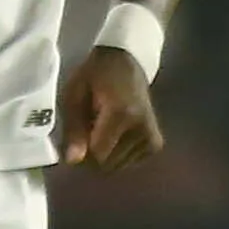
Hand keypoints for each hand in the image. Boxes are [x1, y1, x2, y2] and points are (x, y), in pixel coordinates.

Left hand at [57, 46, 161, 171]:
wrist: (127, 61)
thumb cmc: (96, 75)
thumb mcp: (75, 95)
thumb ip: (73, 129)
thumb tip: (72, 161)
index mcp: (122, 113)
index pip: (97, 155)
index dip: (80, 153)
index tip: (74, 138)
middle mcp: (142, 128)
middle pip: (107, 164)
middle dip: (91, 156)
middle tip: (86, 132)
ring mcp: (152, 138)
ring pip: (117, 166)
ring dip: (104, 155)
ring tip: (101, 130)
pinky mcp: (155, 144)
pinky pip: (129, 163)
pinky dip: (117, 154)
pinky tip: (115, 135)